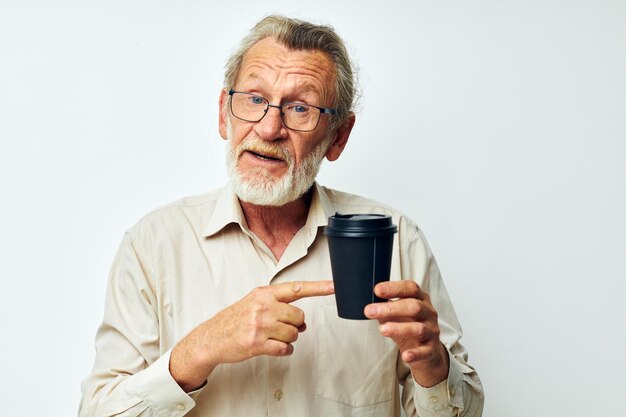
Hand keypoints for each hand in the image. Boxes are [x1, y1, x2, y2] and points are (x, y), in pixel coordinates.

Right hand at [170, 280, 333, 390]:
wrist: (211, 337)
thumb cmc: (235, 319)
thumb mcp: (255, 302)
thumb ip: (279, 305)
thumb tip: (302, 321)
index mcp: (264, 293)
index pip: (297, 288)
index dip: (318, 287)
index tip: (334, 286)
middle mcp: (263, 306)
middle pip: (299, 316)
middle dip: (294, 324)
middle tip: (279, 327)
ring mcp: (260, 325)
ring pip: (293, 333)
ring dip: (288, 339)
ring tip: (272, 337)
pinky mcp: (257, 343)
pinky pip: (285, 349)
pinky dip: (284, 350)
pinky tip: (273, 347)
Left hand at [364, 280, 448, 386]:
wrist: (425, 349)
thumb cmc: (408, 325)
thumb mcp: (396, 314)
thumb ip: (385, 309)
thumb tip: (369, 306)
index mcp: (420, 299)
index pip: (410, 288)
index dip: (394, 288)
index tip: (377, 290)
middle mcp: (428, 313)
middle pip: (414, 307)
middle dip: (391, 308)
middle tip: (370, 311)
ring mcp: (432, 331)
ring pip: (419, 328)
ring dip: (400, 328)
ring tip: (383, 330)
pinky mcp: (431, 349)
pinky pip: (425, 352)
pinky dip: (415, 354)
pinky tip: (405, 355)